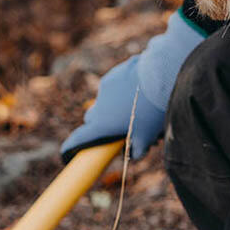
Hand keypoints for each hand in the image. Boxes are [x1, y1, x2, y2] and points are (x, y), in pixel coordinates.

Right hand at [61, 10, 205, 162]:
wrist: (162, 78)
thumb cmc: (153, 113)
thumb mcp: (147, 138)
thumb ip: (137, 151)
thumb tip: (133, 155)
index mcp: (102, 124)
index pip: (79, 139)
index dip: (71, 147)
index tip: (66, 153)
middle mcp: (99, 105)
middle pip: (92, 118)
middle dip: (100, 124)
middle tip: (118, 129)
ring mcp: (106, 87)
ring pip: (106, 100)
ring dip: (115, 106)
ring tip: (140, 108)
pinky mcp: (116, 73)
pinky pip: (116, 85)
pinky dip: (124, 90)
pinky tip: (142, 92)